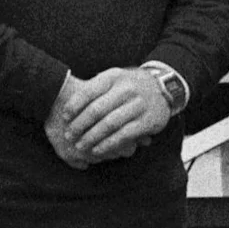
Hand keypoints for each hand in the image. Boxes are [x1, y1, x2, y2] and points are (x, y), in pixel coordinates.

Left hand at [51, 68, 171, 167]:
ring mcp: (138, 105)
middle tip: (68, 136)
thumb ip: (95, 88)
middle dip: (80, 125)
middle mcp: (127, 89)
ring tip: (79, 146)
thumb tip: (66, 105)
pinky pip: (124, 135)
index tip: (64, 117)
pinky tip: (97, 150)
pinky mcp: (148, 121)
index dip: (74, 106)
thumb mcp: (114, 79)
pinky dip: (108, 144)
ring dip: (91, 137)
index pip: (89, 91)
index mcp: (114, 77)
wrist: (164, 88)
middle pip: (97, 110)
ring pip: (109, 124)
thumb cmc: (130, 85)